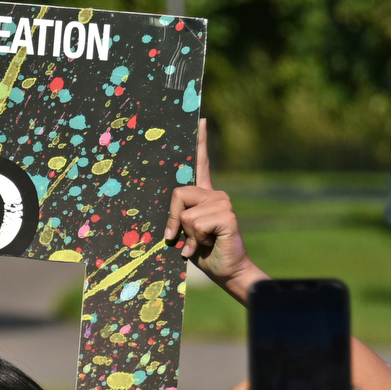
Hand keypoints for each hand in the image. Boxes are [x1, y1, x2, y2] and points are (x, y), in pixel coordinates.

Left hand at [163, 121, 267, 303]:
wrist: (226, 271)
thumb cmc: (202, 253)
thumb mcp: (182, 232)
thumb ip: (176, 217)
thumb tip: (164, 215)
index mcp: (205, 194)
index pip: (201, 162)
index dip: (200, 141)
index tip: (200, 118)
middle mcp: (215, 194)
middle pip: (178, 192)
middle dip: (172, 219)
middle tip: (181, 238)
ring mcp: (223, 202)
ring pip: (185, 212)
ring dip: (186, 234)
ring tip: (199, 243)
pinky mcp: (227, 215)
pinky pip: (196, 222)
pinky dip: (195, 240)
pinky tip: (207, 245)